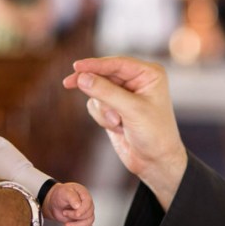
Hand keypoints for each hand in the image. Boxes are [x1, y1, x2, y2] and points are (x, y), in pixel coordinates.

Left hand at [42, 182, 94, 225]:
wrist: (54, 202)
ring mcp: (85, 214)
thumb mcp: (64, 192)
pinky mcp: (82, 221)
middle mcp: (87, 205)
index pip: (88, 204)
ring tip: (66, 225)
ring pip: (88, 223)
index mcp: (84, 195)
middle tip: (64, 213)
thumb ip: (72, 197)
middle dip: (75, 217)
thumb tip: (78, 205)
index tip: (76, 214)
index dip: (83, 210)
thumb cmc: (60, 194)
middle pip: (88, 215)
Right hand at [63, 56, 187, 209]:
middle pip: (103, 74)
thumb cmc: (155, 134)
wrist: (155, 161)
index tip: (77, 66)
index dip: (95, 64)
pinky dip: (101, 117)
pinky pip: (96, 105)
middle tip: (68, 83)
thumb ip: (106, 92)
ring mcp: (123, 95)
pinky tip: (117, 128)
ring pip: (96, 91)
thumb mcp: (132, 111)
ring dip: (103, 109)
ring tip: (116, 123)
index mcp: (148, 74)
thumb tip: (82, 78)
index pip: (117, 64)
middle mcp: (136, 81)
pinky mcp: (113, 108)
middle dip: (94, 87)